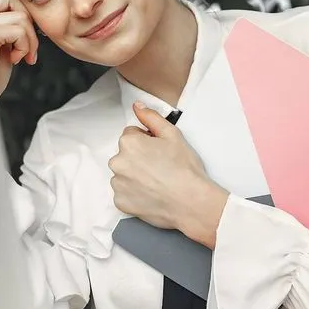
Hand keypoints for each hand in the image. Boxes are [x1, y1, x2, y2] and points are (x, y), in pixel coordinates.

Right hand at [0, 0, 38, 99]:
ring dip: (30, 37)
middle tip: (27, 43)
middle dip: (26, 17)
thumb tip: (26, 10)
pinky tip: (18, 60)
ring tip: (23, 55)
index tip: (14, 12)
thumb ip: (3, 22)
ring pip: (19, 13)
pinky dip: (26, 46)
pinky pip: (20, 29)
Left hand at [108, 102, 228, 247]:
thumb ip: (151, 117)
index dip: (148, 141)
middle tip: (160, 167)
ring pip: (124, 174)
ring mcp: (117, 184)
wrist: (191, 201)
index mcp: (128, 142)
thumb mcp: (172, 134)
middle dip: (139, 158)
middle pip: (126, 154)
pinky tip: (151, 194)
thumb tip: (137, 106)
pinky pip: (124, 193)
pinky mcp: (120, 202)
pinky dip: (134, 194)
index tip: (160, 151)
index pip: (132, 134)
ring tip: (157, 182)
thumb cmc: (184, 168)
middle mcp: (117, 162)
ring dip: (135, 176)